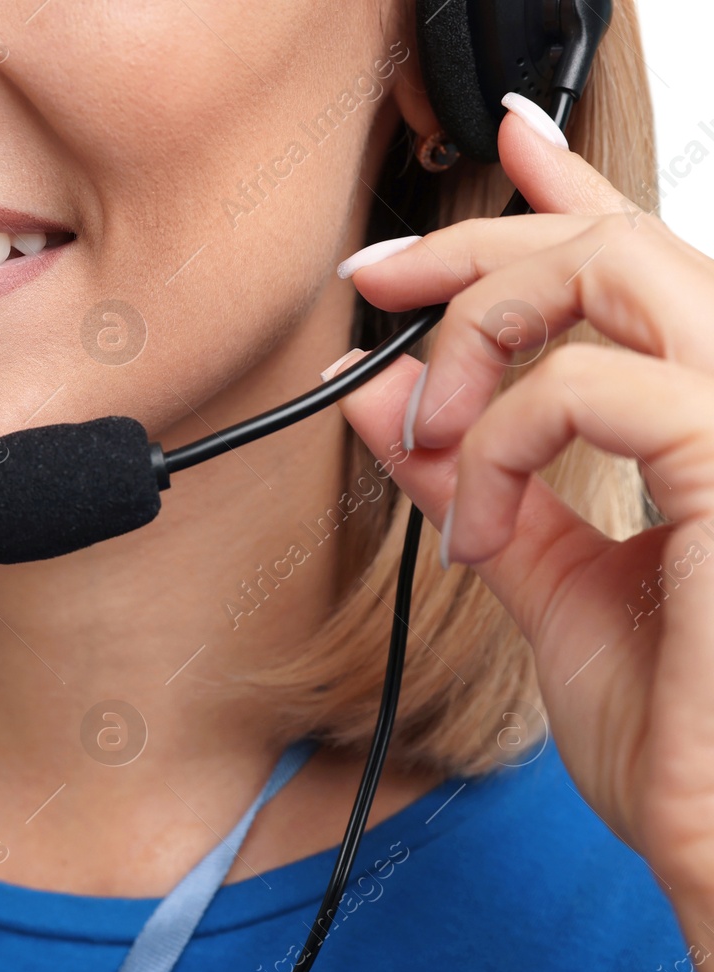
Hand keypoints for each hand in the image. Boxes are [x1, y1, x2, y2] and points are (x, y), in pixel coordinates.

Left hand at [338, 100, 713, 907]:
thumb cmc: (677, 736)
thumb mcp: (547, 584)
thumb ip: (474, 483)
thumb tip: (384, 402)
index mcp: (713, 424)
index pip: (647, 269)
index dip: (573, 196)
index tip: (497, 151)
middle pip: (616, 247)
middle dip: (476, 250)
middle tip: (375, 281)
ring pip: (611, 278)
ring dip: (480, 337)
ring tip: (429, 428)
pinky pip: (591, 389)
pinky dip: (499, 444)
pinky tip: (478, 526)